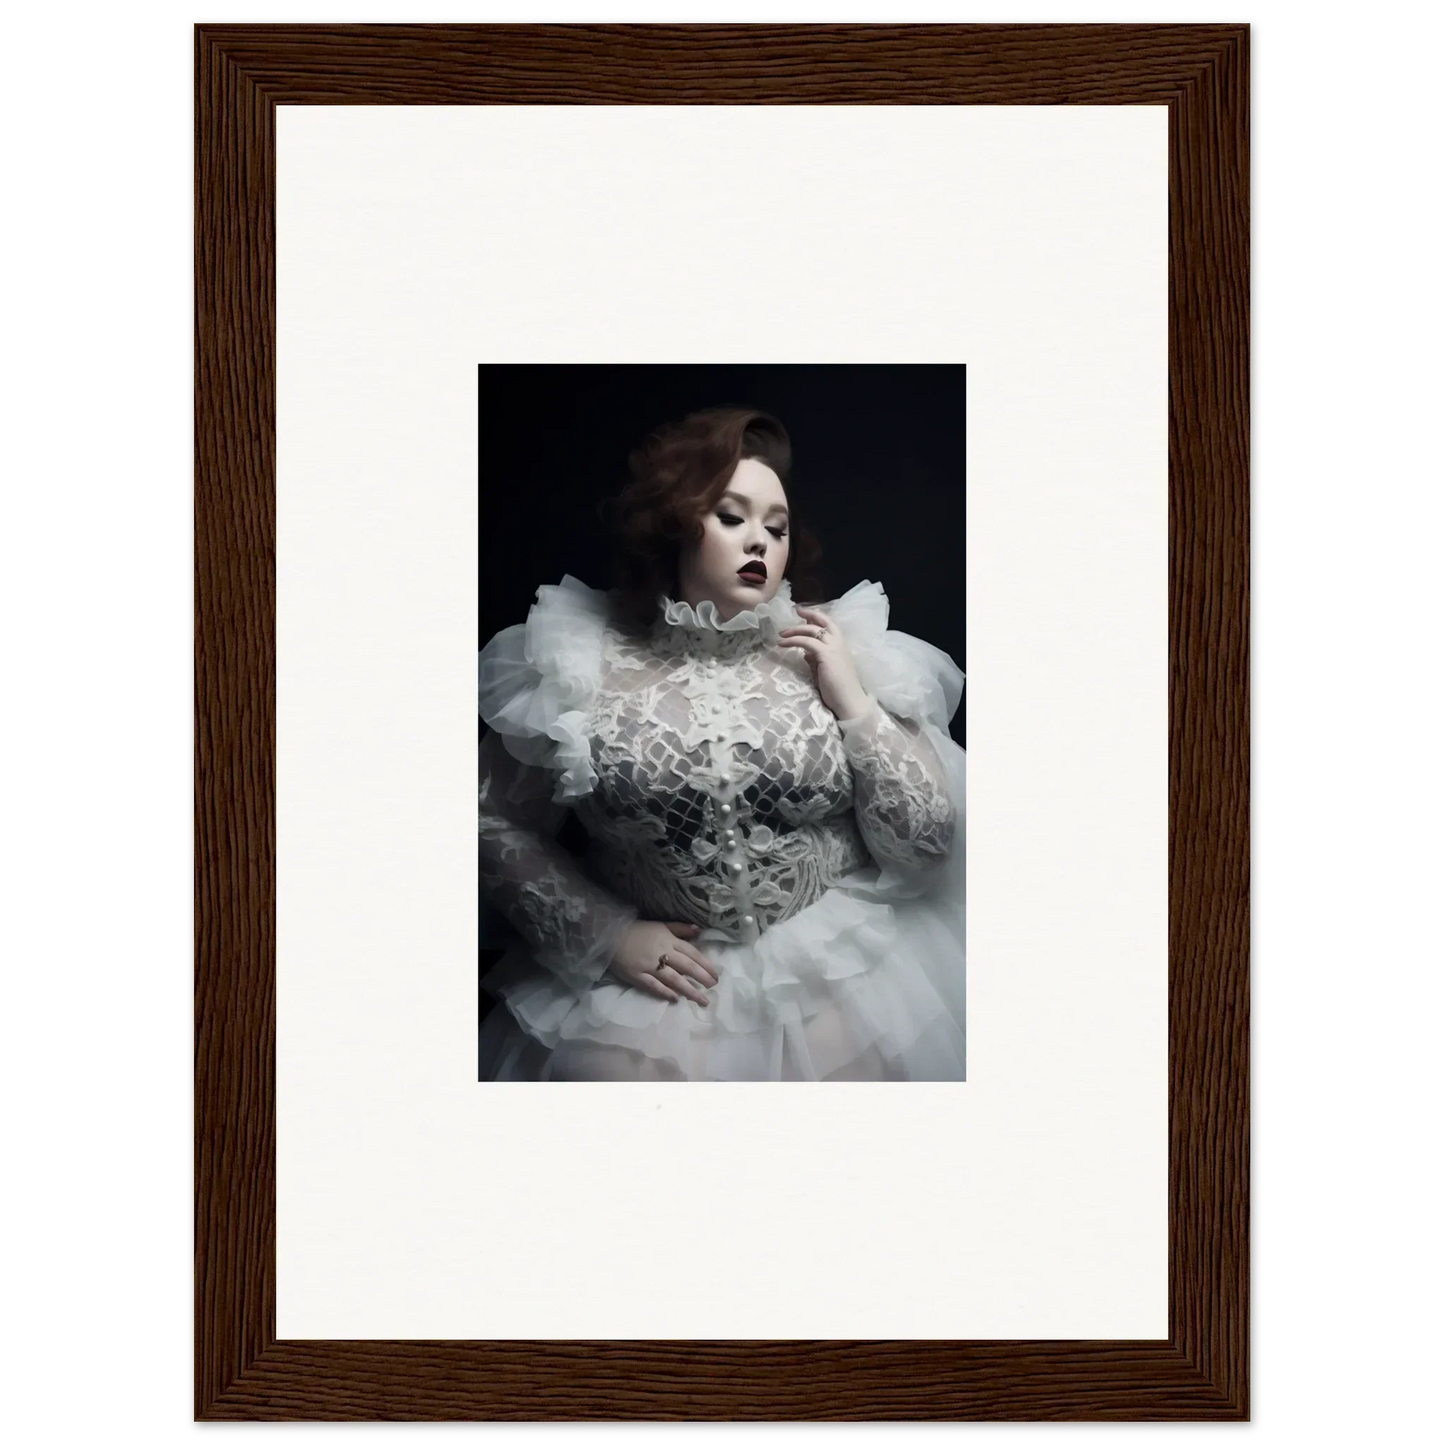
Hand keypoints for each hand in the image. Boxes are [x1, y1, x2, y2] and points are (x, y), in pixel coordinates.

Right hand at [608, 920, 718, 1004]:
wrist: (611, 934)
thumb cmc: (638, 931)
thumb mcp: (661, 924)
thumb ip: (680, 928)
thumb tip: (700, 930)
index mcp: (669, 940)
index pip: (692, 953)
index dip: (705, 965)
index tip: (716, 975)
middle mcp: (662, 953)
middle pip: (686, 967)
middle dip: (702, 978)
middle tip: (713, 987)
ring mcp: (649, 966)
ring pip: (673, 979)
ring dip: (689, 990)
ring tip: (701, 1000)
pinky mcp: (637, 976)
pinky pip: (654, 986)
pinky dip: (665, 993)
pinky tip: (676, 999)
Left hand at [778, 606, 873, 722]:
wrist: (849, 701)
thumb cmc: (839, 690)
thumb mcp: (825, 670)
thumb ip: (816, 660)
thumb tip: (805, 653)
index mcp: (841, 646)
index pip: (830, 625)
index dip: (817, 617)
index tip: (804, 615)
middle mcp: (839, 643)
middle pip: (823, 621)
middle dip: (809, 614)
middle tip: (796, 611)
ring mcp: (833, 648)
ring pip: (812, 630)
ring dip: (795, 629)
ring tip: (782, 633)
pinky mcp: (826, 655)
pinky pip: (806, 642)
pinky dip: (793, 641)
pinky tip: (782, 644)